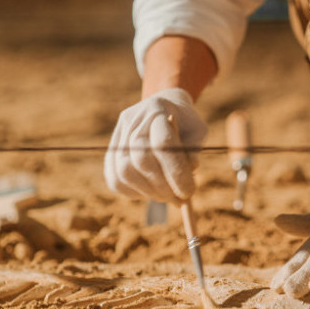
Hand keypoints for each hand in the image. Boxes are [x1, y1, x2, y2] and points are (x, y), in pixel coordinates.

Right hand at [104, 88, 207, 202]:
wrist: (165, 108)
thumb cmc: (186, 123)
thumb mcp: (198, 131)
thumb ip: (194, 150)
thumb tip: (189, 171)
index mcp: (157, 109)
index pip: (162, 144)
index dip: (175, 172)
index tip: (189, 192)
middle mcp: (133, 120)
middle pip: (141, 160)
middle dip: (163, 186)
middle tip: (180, 200)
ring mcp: (118, 135)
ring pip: (125, 172)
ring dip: (149, 192)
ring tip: (169, 197)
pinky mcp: (111, 151)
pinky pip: (115, 179)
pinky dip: (134, 192)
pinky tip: (152, 192)